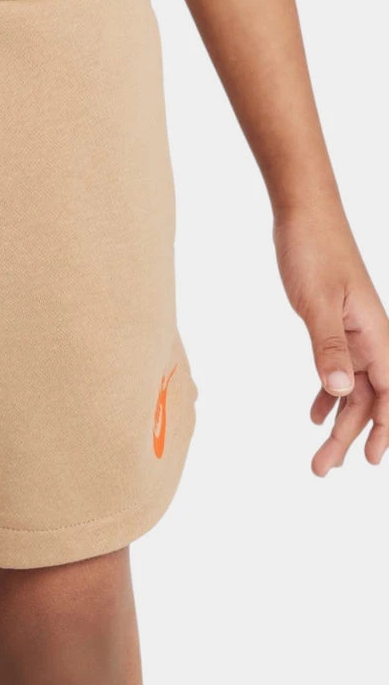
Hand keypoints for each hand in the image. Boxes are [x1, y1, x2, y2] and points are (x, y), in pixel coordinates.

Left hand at [274, 205, 388, 475]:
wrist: (304, 215)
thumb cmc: (313, 252)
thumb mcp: (316, 302)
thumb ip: (329, 346)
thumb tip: (343, 391)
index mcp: (375, 333)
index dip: (384, 428)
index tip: (369, 461)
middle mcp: (370, 336)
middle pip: (369, 398)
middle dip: (348, 436)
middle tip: (321, 470)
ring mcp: (353, 331)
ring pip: (353, 387)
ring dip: (338, 421)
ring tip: (319, 454)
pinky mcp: (333, 323)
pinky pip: (339, 368)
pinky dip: (329, 393)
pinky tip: (315, 412)